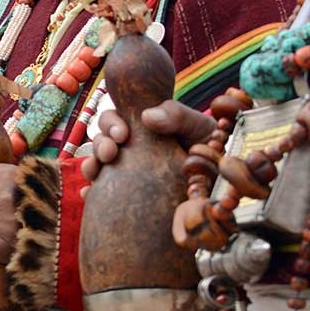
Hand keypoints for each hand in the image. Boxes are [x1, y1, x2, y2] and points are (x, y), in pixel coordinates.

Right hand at [81, 101, 214, 192]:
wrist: (221, 185)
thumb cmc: (209, 151)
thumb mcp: (199, 127)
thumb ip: (177, 115)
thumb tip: (147, 117)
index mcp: (141, 127)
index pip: (114, 118)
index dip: (111, 123)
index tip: (122, 135)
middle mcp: (128, 148)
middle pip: (100, 139)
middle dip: (100, 144)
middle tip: (110, 153)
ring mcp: (124, 172)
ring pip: (95, 164)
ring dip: (91, 165)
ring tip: (96, 173)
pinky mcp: (124, 196)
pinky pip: (99, 193)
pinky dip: (89, 192)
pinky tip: (89, 194)